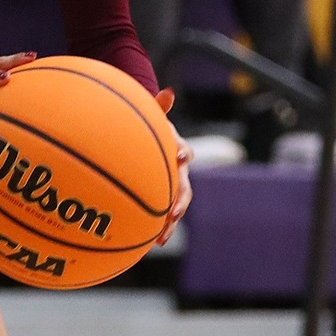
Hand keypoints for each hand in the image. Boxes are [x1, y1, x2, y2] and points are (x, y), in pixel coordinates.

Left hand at [153, 88, 192, 245]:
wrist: (152, 143)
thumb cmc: (151, 130)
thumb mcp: (153, 119)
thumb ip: (159, 107)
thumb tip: (169, 92)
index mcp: (177, 150)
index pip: (185, 152)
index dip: (182, 154)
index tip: (178, 157)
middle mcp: (179, 172)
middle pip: (185, 189)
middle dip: (179, 202)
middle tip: (173, 213)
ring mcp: (173, 188)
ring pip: (176, 208)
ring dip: (170, 223)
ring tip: (162, 237)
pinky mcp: (164, 200)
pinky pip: (163, 217)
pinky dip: (159, 230)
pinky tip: (151, 244)